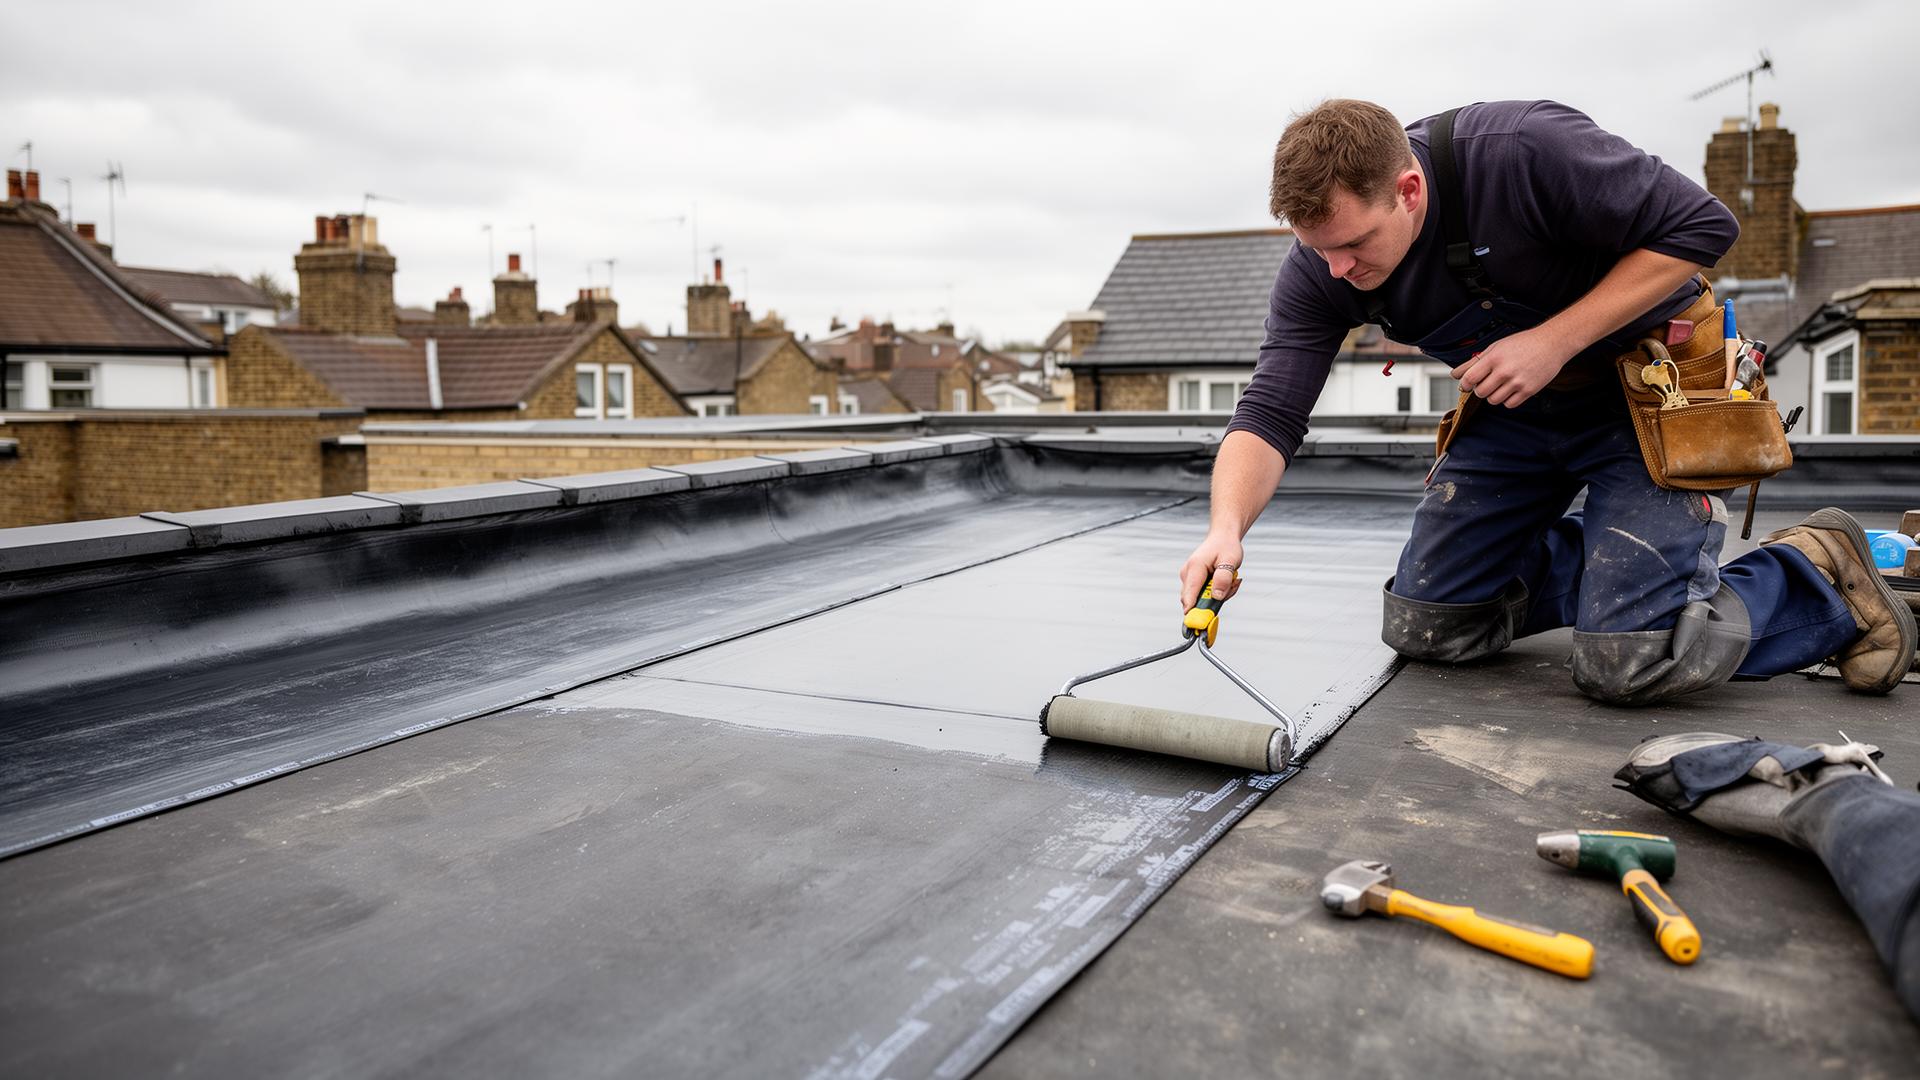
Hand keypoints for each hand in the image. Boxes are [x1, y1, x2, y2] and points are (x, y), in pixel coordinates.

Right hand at [1179, 532, 1243, 610]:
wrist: (1222, 537)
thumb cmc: (1226, 546)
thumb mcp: (1230, 561)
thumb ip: (1223, 579)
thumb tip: (1217, 597)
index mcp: (1195, 568)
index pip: (1190, 594)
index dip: (1193, 610)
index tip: (1198, 623)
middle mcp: (1188, 574)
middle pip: (1196, 600)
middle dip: (1215, 600)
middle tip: (1233, 585)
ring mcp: (1189, 579)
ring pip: (1201, 599)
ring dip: (1219, 594)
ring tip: (1232, 580)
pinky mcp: (1193, 582)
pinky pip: (1203, 595)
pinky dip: (1217, 592)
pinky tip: (1226, 582)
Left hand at [1452, 326, 1575, 407]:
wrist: (1551, 344)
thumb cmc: (1522, 344)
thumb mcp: (1495, 347)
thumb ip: (1474, 362)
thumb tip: (1455, 374)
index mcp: (1494, 358)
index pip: (1470, 379)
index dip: (1465, 384)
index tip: (1467, 384)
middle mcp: (1505, 371)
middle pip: (1480, 392)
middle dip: (1480, 389)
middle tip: (1487, 382)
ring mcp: (1517, 382)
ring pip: (1493, 400)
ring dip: (1493, 395)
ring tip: (1500, 384)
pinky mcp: (1529, 391)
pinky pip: (1509, 404)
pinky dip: (1507, 399)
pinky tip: (1510, 389)